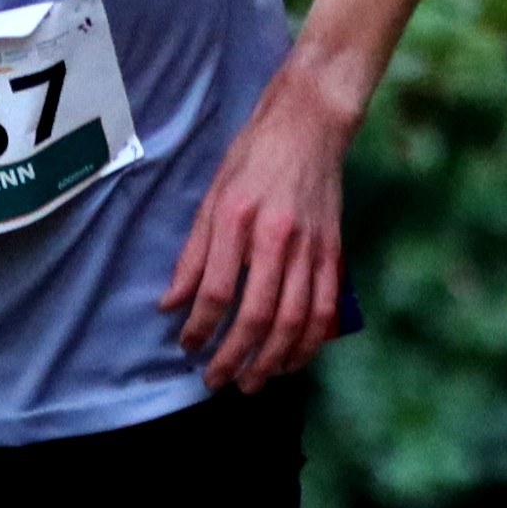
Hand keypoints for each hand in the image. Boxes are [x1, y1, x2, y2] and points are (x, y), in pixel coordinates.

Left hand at [164, 83, 350, 385]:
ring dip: (273, 359)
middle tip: (217, 380)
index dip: (200, 327)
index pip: (217, 290)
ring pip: (296, 320)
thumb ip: (192, 255)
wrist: (309, 126)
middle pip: (258, 314)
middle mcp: (277, 237)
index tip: (187, 345)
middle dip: (235, 356)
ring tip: (253, 382)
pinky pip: (326, 309)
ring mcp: (312, 247)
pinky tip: (293, 361)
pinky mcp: (335, 252)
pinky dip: (310, 342)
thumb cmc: (253, 158)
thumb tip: (171, 304)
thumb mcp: (211, 198)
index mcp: (239, 220)